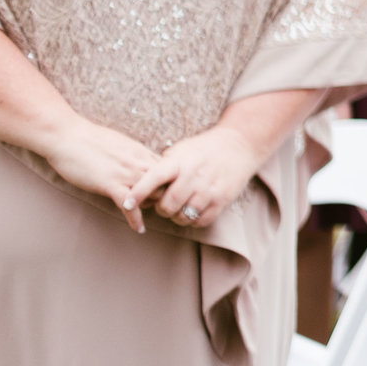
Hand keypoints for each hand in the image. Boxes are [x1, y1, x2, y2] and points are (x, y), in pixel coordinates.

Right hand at [45, 118, 164, 230]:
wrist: (67, 136)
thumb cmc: (90, 140)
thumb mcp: (121, 144)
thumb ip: (134, 156)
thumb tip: (140, 164)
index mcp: (142, 152)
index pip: (169, 170)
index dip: (171, 183)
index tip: (168, 193)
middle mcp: (139, 162)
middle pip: (167, 183)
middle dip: (167, 196)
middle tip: (163, 209)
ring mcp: (126, 173)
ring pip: (153, 195)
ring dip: (153, 208)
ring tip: (152, 218)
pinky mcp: (110, 184)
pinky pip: (129, 206)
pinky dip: (135, 219)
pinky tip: (139, 229)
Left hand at [131, 124, 263, 231]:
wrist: (240, 144)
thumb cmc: (204, 148)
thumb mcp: (181, 149)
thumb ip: (162, 165)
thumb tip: (140, 182)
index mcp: (180, 161)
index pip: (154, 178)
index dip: (138, 192)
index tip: (126, 203)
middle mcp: (194, 175)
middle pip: (167, 205)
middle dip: (161, 209)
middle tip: (164, 204)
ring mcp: (209, 189)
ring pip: (183, 216)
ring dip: (176, 216)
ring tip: (179, 208)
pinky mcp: (222, 200)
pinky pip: (200, 221)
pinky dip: (193, 221)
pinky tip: (193, 211)